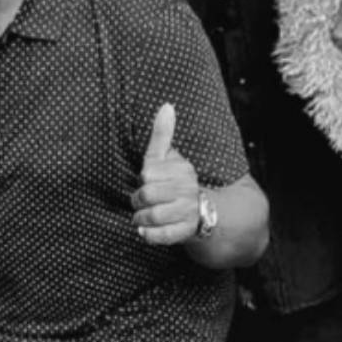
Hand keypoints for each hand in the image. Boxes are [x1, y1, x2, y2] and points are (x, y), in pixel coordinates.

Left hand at [131, 103, 199, 244]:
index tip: (148, 180)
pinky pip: (161, 236)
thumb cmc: (174, 182)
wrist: (203, 211)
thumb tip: (166, 105)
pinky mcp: (186, 232)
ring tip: (142, 216)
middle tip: (141, 201)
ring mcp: (188, 212)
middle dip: (138, 201)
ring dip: (141, 218)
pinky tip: (146, 230)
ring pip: (152, 216)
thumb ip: (163, 134)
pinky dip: (149, 235)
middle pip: (147, 196)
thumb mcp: (168, 158)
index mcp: (182, 170)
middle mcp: (187, 190)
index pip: (148, 175)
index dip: (143, 180)